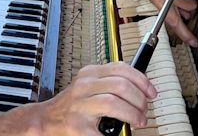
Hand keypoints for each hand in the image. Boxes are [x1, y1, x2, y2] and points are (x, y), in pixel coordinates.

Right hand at [41, 62, 155, 135]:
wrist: (45, 120)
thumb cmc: (71, 105)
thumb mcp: (89, 84)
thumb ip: (110, 81)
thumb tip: (141, 87)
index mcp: (89, 73)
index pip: (121, 68)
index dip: (142, 80)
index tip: (151, 92)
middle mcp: (84, 86)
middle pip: (122, 85)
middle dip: (140, 100)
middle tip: (144, 111)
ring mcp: (80, 106)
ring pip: (115, 103)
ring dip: (133, 114)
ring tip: (138, 121)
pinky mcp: (78, 126)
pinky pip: (105, 131)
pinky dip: (119, 133)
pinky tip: (122, 133)